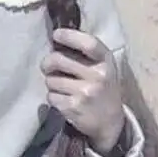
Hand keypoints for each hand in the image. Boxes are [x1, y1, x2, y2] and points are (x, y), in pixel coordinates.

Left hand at [41, 29, 124, 154]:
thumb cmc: (103, 89)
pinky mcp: (73, 108)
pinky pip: (51, 97)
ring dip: (51, 83)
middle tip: (47, 66)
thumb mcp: (104, 68)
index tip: (56, 35)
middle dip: (48, 63)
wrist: (110, 122)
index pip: (88, 43)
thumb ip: (86, 55)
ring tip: (61, 87)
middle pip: (59, 60)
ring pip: (51, 80)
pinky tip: (63, 99)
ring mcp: (85, 92)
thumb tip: (58, 43)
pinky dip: (53, 97)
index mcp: (106, 61)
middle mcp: (97, 75)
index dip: (69, 36)